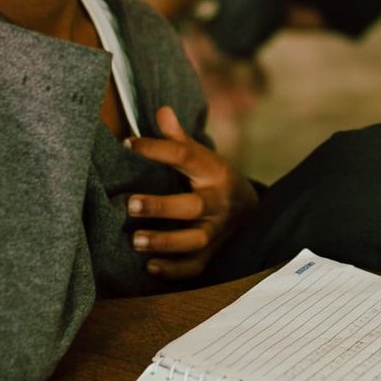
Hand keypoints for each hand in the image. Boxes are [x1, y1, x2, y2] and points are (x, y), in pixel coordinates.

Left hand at [125, 107, 257, 278]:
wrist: (252, 211)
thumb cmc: (215, 180)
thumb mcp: (203, 158)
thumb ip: (179, 140)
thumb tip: (162, 111)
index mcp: (214, 172)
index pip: (186, 157)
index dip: (156, 149)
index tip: (127, 143)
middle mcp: (218, 202)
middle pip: (192, 206)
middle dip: (161, 207)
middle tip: (129, 204)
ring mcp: (217, 231)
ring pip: (194, 240)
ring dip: (164, 242)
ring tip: (135, 240)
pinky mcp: (214, 254)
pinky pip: (195, 267)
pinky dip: (174, 270)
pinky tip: (150, 266)